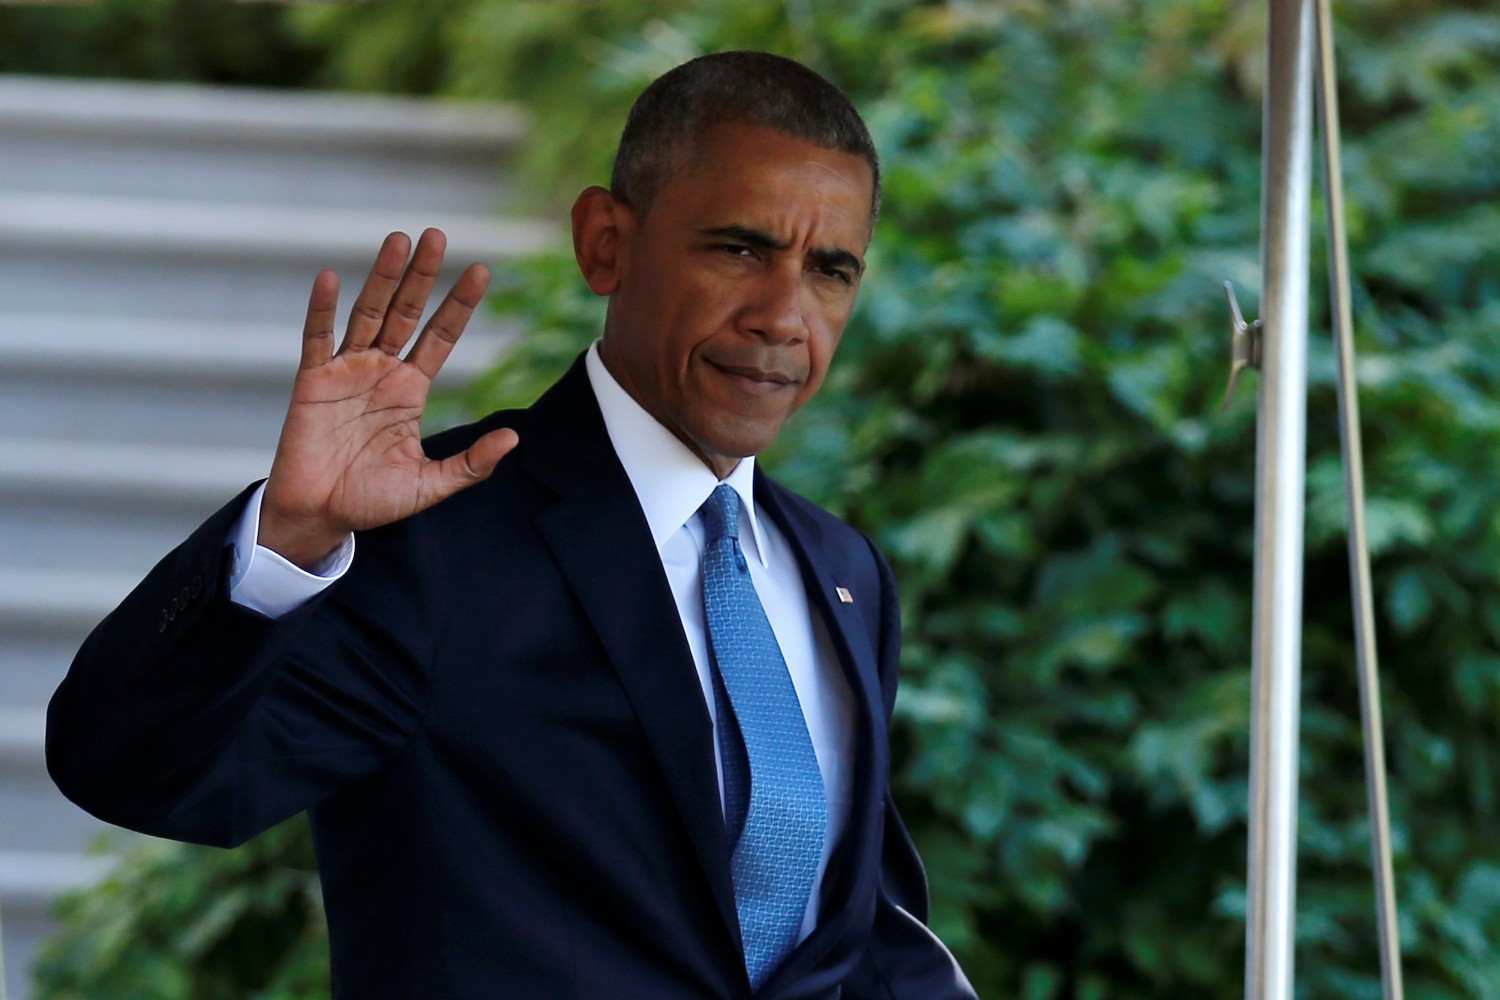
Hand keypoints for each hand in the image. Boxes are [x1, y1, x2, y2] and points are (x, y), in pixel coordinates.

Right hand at [259, 229, 518, 568]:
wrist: (321, 516)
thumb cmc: (373, 500)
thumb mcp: (431, 485)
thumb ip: (471, 464)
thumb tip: (514, 439)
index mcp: (411, 390)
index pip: (441, 336)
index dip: (459, 304)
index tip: (481, 270)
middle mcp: (382, 370)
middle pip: (406, 312)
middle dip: (422, 276)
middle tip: (438, 235)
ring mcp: (347, 371)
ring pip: (367, 313)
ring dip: (381, 277)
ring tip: (398, 239)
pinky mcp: (312, 381)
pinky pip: (316, 338)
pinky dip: (321, 309)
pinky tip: (328, 278)